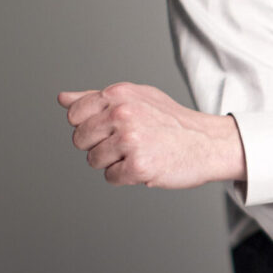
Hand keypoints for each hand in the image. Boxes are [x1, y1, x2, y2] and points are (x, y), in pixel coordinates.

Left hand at [57, 82, 245, 188]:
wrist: (208, 143)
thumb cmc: (173, 121)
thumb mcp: (137, 98)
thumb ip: (97, 98)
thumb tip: (63, 99)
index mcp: (119, 95)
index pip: (75, 114)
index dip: (89, 126)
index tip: (110, 129)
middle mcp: (122, 114)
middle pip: (80, 139)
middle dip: (99, 146)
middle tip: (127, 144)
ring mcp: (130, 140)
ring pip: (94, 160)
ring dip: (113, 163)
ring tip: (139, 153)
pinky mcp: (139, 166)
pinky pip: (111, 177)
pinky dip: (126, 177)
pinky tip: (145, 165)